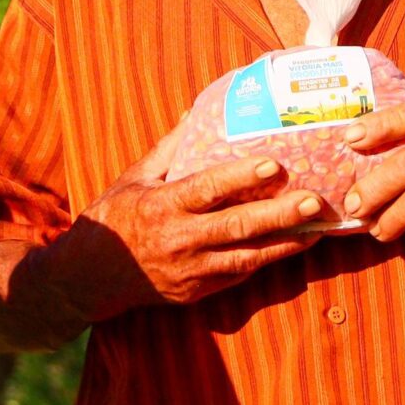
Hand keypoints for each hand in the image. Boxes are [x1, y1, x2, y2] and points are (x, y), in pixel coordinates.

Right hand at [62, 139, 329, 315]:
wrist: (86, 278)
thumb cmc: (113, 218)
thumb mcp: (134, 178)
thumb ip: (169, 149)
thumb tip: (194, 111)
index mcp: (161, 205)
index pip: (207, 189)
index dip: (240, 177)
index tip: (272, 163)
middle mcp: (178, 240)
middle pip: (236, 227)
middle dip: (279, 214)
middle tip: (313, 200)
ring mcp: (189, 271)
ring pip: (245, 258)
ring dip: (284, 244)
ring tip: (318, 229)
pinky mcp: (195, 293)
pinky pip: (236, 276)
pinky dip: (265, 262)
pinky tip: (291, 248)